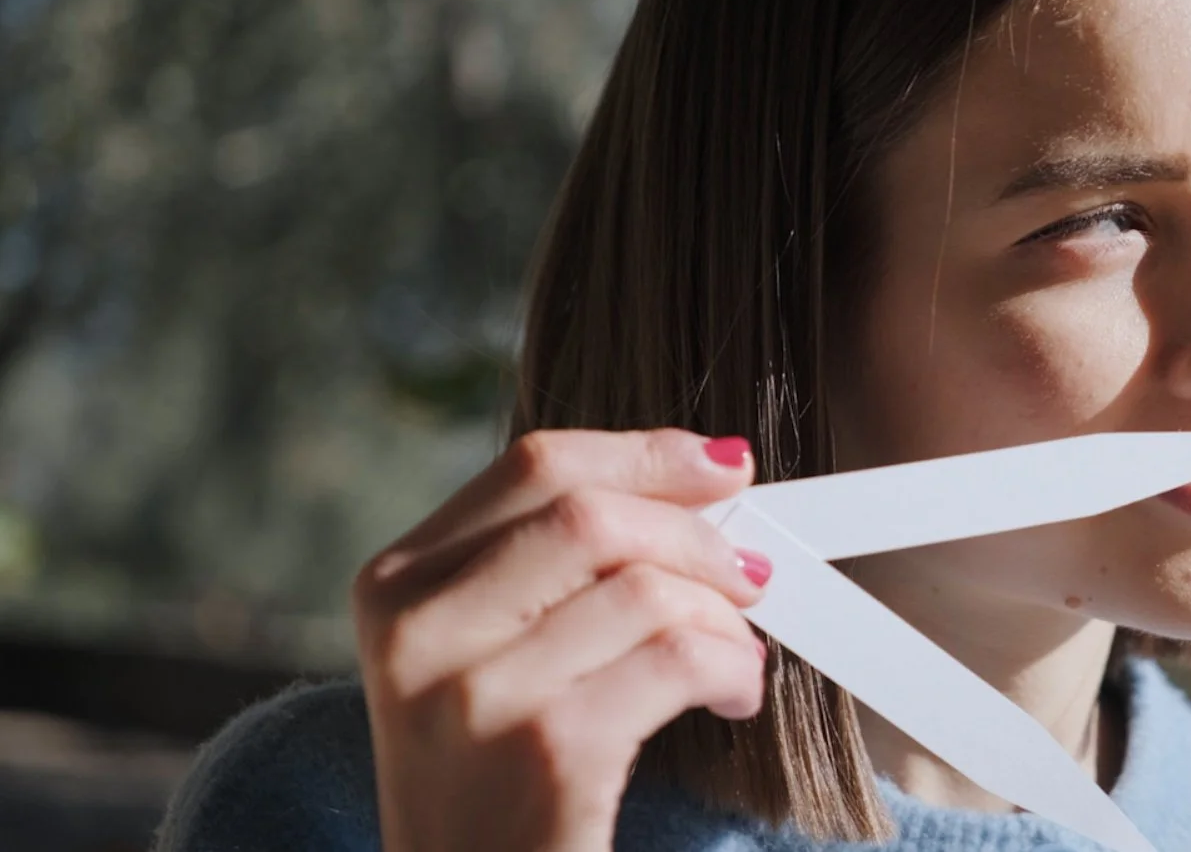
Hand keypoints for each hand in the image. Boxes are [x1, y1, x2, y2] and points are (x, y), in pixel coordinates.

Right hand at [352, 428, 768, 851]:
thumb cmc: (496, 782)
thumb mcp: (482, 659)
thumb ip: (552, 567)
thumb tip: (698, 481)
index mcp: (396, 586)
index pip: (535, 467)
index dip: (646, 454)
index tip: (723, 466)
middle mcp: (418, 631)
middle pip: (592, 514)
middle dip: (696, 538)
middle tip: (748, 576)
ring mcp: (477, 692)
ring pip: (645, 588)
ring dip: (723, 618)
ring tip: (735, 657)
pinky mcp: (548, 750)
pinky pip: (679, 658)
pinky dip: (732, 668)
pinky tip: (734, 694)